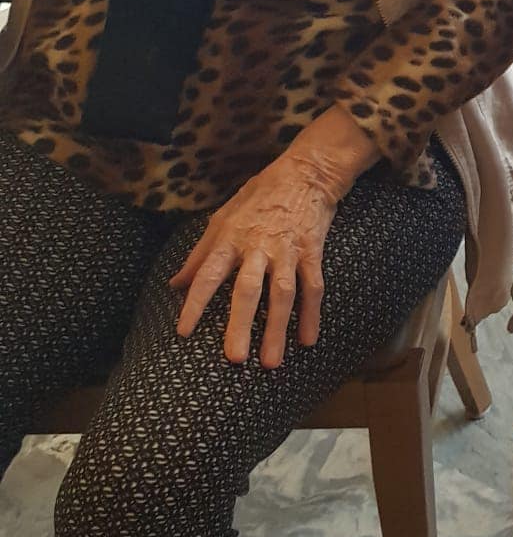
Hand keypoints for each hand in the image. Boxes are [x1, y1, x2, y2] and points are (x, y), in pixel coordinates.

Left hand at [170, 106, 375, 367]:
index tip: (184, 332)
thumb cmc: (259, 196)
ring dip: (277, 329)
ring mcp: (288, 251)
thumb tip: (174, 284)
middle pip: (248, 290)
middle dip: (240, 325)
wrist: (306, 173)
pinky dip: (311, 314)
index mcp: (231, 238)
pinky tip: (308, 340)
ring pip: (282, 295)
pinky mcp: (313, 252)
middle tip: (234, 359)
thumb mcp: (222, 217)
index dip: (196, 303)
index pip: (208, 274)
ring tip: (271, 363)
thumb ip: (200, 253)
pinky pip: (313, 287)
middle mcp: (258, 247)